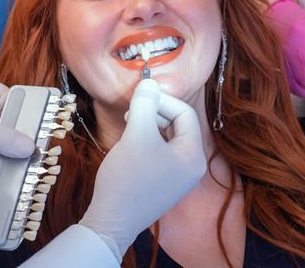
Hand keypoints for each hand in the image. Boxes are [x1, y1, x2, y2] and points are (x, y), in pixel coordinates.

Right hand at [79, 79, 205, 261]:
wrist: (111, 222)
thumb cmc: (127, 179)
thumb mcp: (136, 135)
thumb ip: (145, 104)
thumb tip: (149, 82)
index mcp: (193, 156)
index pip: (185, 113)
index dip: (162, 100)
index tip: (139, 98)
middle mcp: (192, 168)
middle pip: (179, 125)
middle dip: (156, 112)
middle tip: (133, 111)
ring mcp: (179, 178)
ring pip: (168, 138)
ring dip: (150, 125)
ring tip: (129, 125)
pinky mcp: (165, 184)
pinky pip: (161, 153)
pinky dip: (147, 142)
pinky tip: (129, 143)